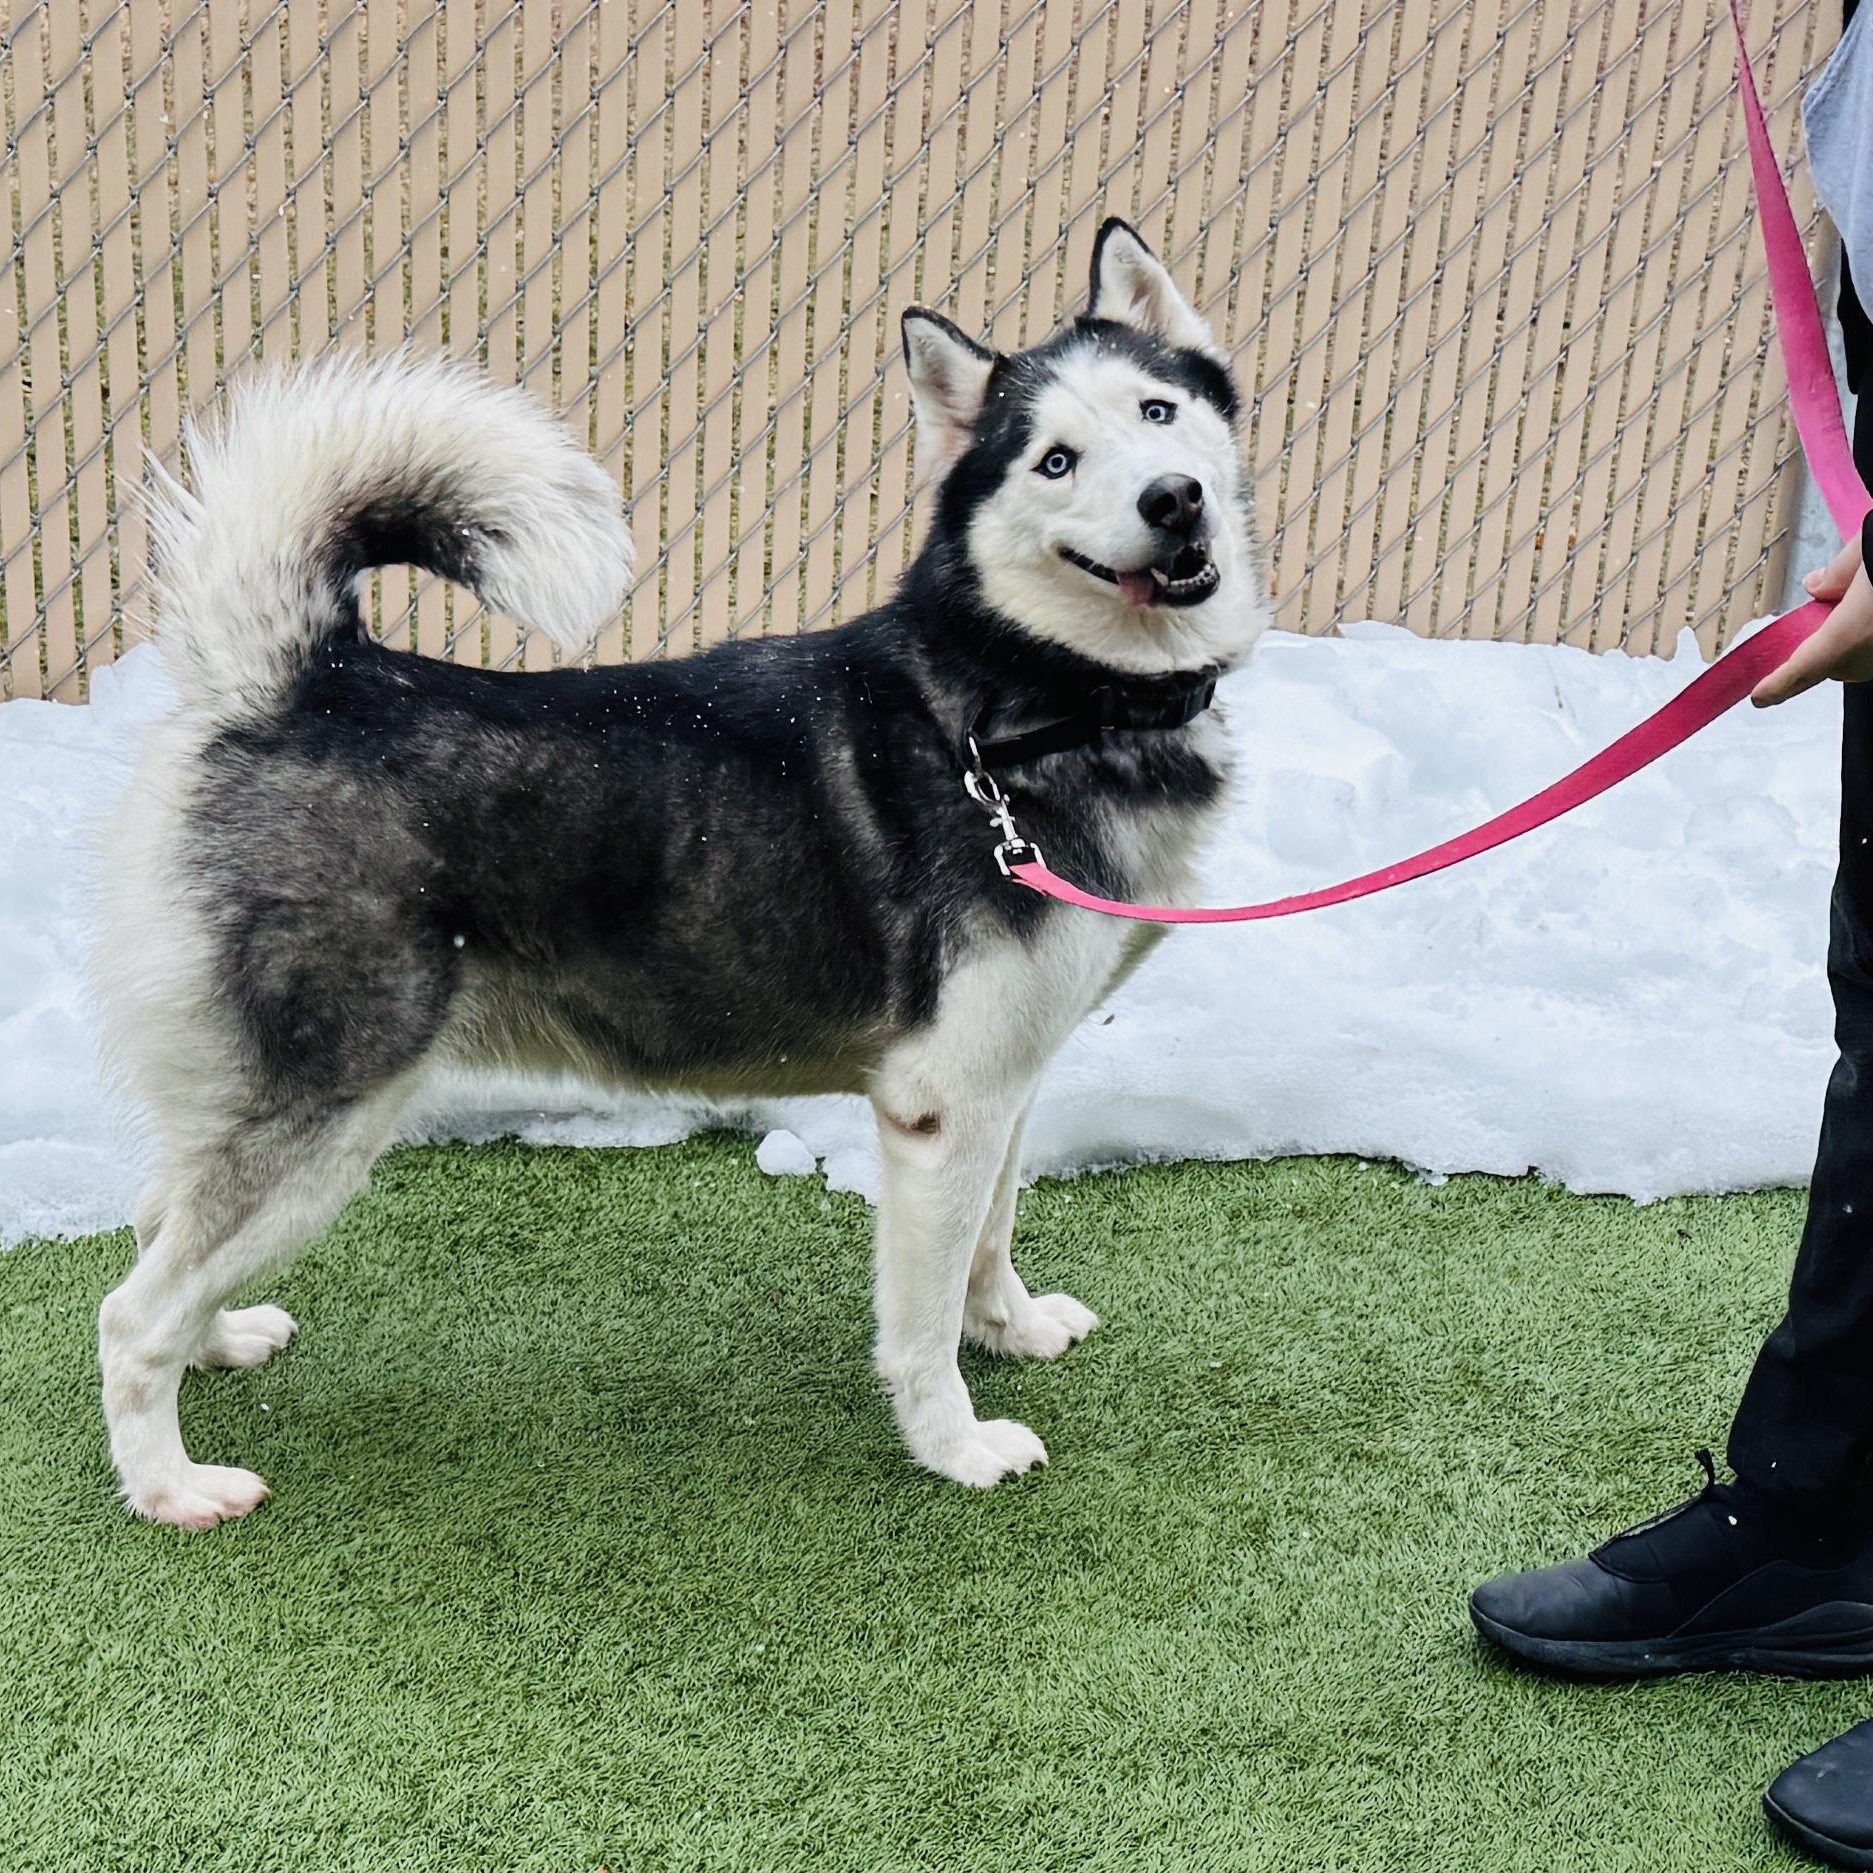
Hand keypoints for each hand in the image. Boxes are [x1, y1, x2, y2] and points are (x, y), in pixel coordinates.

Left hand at [1752, 530, 1872, 705]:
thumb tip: (1816, 587)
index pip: (1802, 669)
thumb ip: (1837, 573)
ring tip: (1861, 607)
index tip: (1758, 698)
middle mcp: (1872, 656)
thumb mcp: (1865, 550)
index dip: (1778, 686)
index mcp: (1847, 636)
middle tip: (1820, 623)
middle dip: (1825, 652)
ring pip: (1868, 660)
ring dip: (1858, 643)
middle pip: (1838, 666)